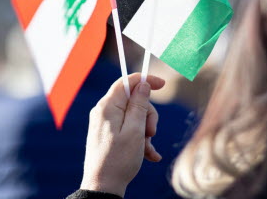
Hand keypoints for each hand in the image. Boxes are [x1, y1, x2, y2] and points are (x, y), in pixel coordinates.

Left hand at [80, 73, 164, 196]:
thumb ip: (139, 105)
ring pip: (134, 116)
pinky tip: (150, 155)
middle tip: (151, 132)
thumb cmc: (119, 159)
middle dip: (147, 114)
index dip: (146, 80)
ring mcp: (105, 124)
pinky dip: (140, 139)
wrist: (103, 187)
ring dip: (145, 130)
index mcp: (107, 107)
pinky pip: (128, 129)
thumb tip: (142, 84)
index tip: (163, 85)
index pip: (127, 81)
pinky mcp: (108, 135)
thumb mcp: (135, 130)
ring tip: (147, 148)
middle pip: (133, 100)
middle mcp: (104, 112)